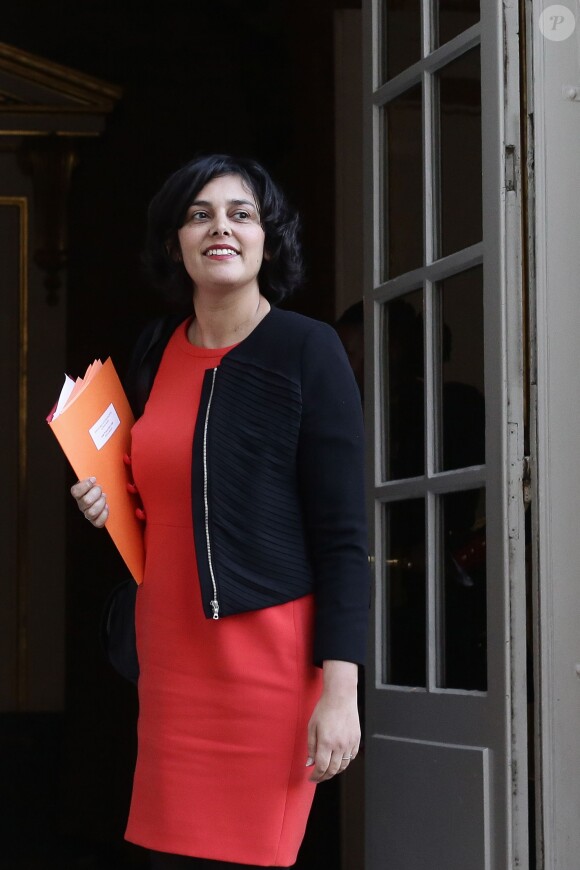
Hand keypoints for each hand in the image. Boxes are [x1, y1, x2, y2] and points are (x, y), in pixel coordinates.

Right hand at [71, 477, 108, 527]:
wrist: (107, 494)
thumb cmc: (100, 485)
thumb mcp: (95, 477)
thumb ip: (91, 474)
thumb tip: (93, 476)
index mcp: (78, 493)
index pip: (75, 491)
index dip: (86, 485)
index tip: (94, 479)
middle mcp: (81, 504)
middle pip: (86, 501)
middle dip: (96, 493)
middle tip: (100, 489)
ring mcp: (87, 513)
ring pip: (91, 513)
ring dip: (100, 503)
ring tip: (104, 497)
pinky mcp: (95, 521)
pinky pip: (98, 522)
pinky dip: (104, 514)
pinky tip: (106, 507)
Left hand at [306, 660, 359, 782]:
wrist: (341, 697)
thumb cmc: (324, 709)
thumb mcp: (312, 726)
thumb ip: (311, 747)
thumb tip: (310, 763)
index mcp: (326, 742)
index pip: (321, 767)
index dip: (315, 776)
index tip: (311, 778)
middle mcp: (339, 745)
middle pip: (333, 770)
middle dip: (324, 777)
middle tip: (318, 777)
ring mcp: (350, 743)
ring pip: (343, 766)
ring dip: (334, 771)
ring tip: (327, 771)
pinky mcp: (356, 740)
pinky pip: (351, 757)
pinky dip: (344, 763)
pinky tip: (338, 761)